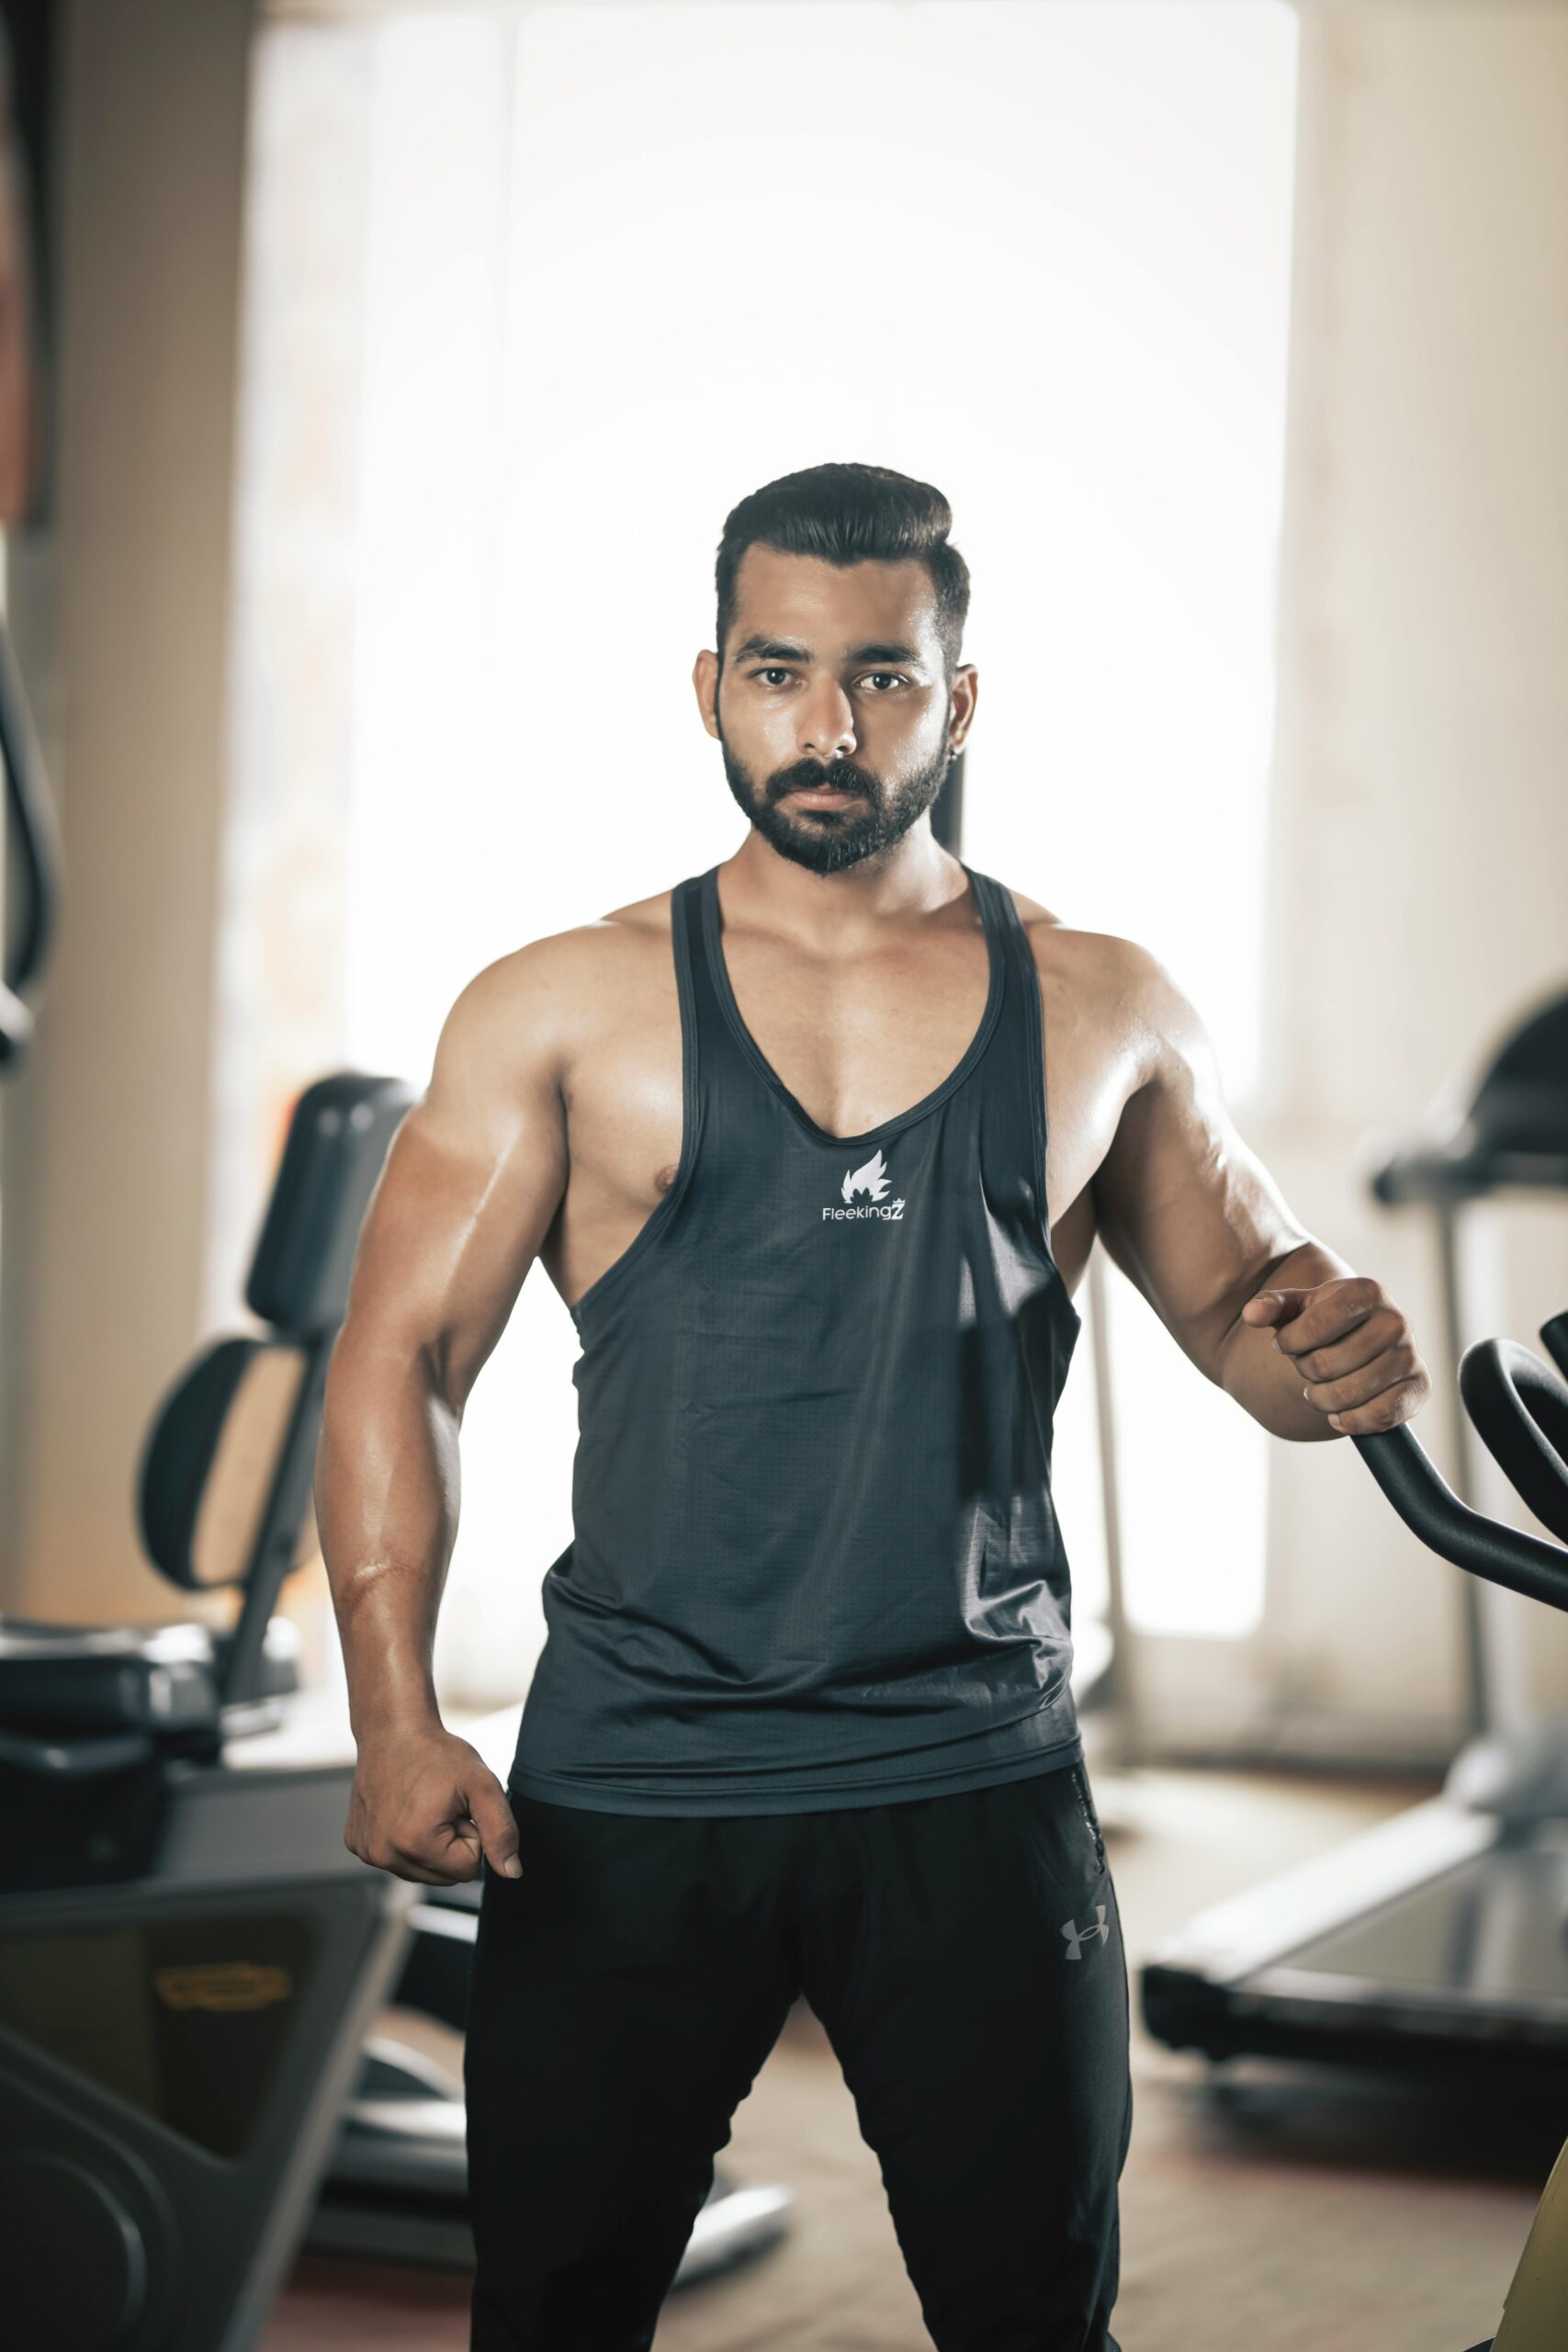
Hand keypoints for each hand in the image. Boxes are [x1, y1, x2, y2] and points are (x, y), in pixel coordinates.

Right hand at [345, 1723, 521, 1884]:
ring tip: (423, 1806)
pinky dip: (407, 1840)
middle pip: (444, 1876)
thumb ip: (502, 1832)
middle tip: (442, 1805)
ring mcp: (368, 1852)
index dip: (472, 1835)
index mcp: (415, 1844)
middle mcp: (384, 1855)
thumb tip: (511, 1872)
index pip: (468, 1869)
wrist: (393, 1731)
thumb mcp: (483, 1786)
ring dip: (431, 1844)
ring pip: (422, 1871)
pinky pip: (398, 1860)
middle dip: (452, 1844)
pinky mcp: (358, 1845)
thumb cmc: (437, 1753)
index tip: (458, 1807)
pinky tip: (403, 1809)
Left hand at [1241, 1274, 1430, 1434]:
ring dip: (1321, 1399)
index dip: (1290, 1342)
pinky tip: (1337, 1413)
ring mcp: (1410, 1356)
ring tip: (1317, 1390)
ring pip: (1348, 1394)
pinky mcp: (1420, 1388)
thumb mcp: (1297, 1309)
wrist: (1363, 1341)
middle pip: (1327, 1364)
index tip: (1283, 1344)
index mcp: (1367, 1292)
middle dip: (1304, 1371)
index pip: (1316, 1325)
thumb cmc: (1325, 1322)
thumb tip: (1252, 1313)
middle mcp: (1396, 1321)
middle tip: (1307, 1366)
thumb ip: (1272, 1307)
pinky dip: (1349, 1421)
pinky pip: (1377, 1416)